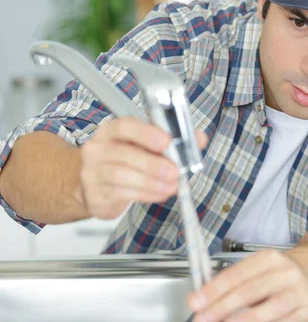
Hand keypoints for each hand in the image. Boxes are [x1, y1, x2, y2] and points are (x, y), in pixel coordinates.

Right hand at [77, 117, 206, 218]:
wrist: (97, 185)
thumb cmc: (127, 161)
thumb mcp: (147, 146)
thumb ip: (175, 140)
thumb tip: (199, 137)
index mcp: (113, 131)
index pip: (125, 126)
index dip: (146, 133)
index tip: (166, 142)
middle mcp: (99, 148)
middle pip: (124, 154)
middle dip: (153, 164)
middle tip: (174, 172)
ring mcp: (93, 171)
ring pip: (121, 175)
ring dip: (151, 182)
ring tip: (171, 186)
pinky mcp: (96, 193)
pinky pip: (121, 192)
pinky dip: (145, 194)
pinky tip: (160, 193)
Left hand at [188, 249, 307, 321]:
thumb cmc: (275, 278)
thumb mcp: (255, 271)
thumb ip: (230, 285)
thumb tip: (201, 301)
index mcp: (269, 258)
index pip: (237, 274)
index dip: (214, 289)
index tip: (196, 303)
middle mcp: (285, 272)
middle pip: (251, 290)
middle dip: (223, 307)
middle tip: (203, 319)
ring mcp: (299, 291)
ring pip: (271, 307)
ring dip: (246, 320)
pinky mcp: (307, 310)